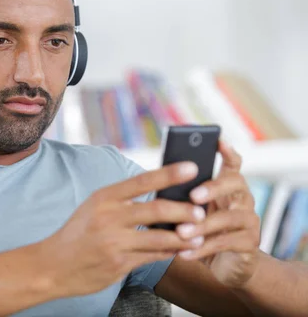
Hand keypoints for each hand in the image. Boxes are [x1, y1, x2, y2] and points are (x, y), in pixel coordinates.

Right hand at [40, 162, 206, 296]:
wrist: (53, 265)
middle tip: (201, 212)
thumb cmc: (79, 233)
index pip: (142, 180)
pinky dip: (171, 252)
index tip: (192, 167)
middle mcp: (109, 217)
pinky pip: (154, 256)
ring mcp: (114, 242)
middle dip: (185, 210)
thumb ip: (123, 200)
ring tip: (200, 235)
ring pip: (161, 237)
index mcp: (104, 197)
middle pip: (157, 209)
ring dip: (185, 236)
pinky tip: (181, 249)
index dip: (169, 173)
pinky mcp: (119, 264)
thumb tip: (161, 193)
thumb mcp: (94, 208)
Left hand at [174, 140, 260, 287]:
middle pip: (235, 183)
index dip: (227, 151)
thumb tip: (154, 184)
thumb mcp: (191, 211)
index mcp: (227, 186)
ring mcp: (249, 220)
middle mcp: (243, 198)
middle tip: (193, 196)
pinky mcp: (250, 243)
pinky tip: (183, 253)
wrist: (228, 264)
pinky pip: (225, 243)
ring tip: (180, 232)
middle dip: (214, 187)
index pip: (232, 163)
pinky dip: (202, 248)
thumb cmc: (202, 230)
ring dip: (202, 225)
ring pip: (229, 217)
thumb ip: (181, 196)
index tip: (217, 140)